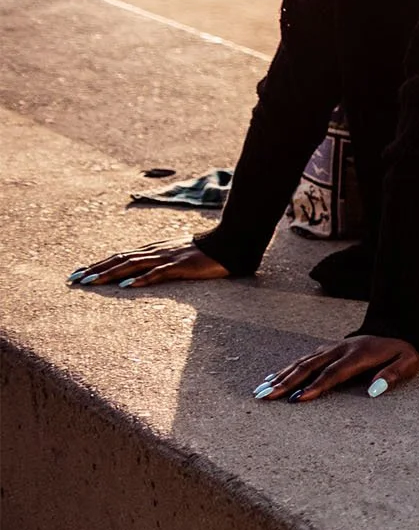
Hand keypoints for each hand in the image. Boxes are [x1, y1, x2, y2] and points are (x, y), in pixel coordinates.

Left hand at [69, 240, 228, 288]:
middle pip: (120, 259)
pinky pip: (158, 273)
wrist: (230, 243)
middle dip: (96, 269)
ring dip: (109, 274)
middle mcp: (156, 251)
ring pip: (132, 265)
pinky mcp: (181, 265)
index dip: (100, 263)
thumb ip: (163, 261)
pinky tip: (126, 286)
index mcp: (155, 249)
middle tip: (75, 279)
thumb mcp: (180, 254)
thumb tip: (146, 271)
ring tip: (91, 282)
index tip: (81, 272)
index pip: (121, 256)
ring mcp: (168, 257)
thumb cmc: (207, 251)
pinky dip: (141, 279)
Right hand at [256, 335, 418, 402]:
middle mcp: (340, 350)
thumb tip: (375, 391)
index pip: (334, 373)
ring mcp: (331, 348)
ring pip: (302, 362)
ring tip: (261, 392)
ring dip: (281, 377)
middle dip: (287, 383)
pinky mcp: (326, 350)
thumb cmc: (402, 352)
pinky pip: (303, 359)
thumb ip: (393, 374)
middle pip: (310, 367)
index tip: (299, 399)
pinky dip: (285, 369)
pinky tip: (271, 379)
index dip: (316, 386)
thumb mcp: (409, 362)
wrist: (396, 328)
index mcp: (359, 355)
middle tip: (267, 397)